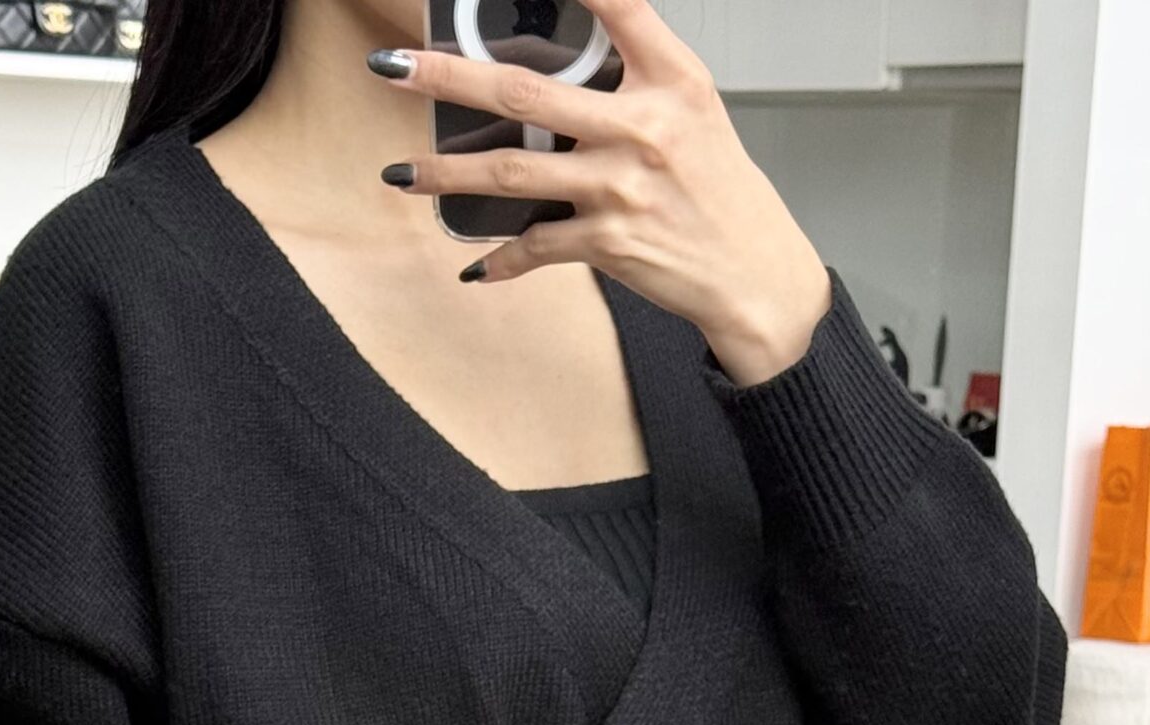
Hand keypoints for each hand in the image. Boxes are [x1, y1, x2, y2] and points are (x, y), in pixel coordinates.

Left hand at [368, 0, 830, 385]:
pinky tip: (474, 265)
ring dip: (445, 176)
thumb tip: (563, 58)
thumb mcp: (693, 107)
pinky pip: (537, 247)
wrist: (754, 273)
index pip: (616, 6)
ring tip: (400, 175)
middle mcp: (641, 126)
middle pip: (524, 91)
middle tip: (395, 65)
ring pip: (511, 173)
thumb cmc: (720, 189)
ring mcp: (619, 186)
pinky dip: (502, 259)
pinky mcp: (609, 242)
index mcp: (669, 78)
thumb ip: (635, 71)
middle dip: (449, 76)